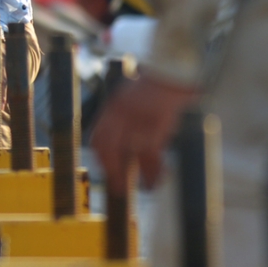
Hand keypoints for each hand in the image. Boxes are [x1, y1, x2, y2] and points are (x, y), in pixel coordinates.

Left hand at [91, 73, 198, 190]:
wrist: (169, 77)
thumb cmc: (149, 88)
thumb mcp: (125, 97)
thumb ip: (118, 115)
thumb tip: (115, 137)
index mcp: (113, 109)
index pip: (99, 137)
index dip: (100, 156)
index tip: (104, 167)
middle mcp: (121, 116)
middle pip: (109, 149)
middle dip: (112, 170)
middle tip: (116, 186)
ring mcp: (138, 123)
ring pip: (130, 156)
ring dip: (131, 176)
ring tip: (136, 189)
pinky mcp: (156, 129)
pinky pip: (152, 157)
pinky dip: (153, 172)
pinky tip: (154, 182)